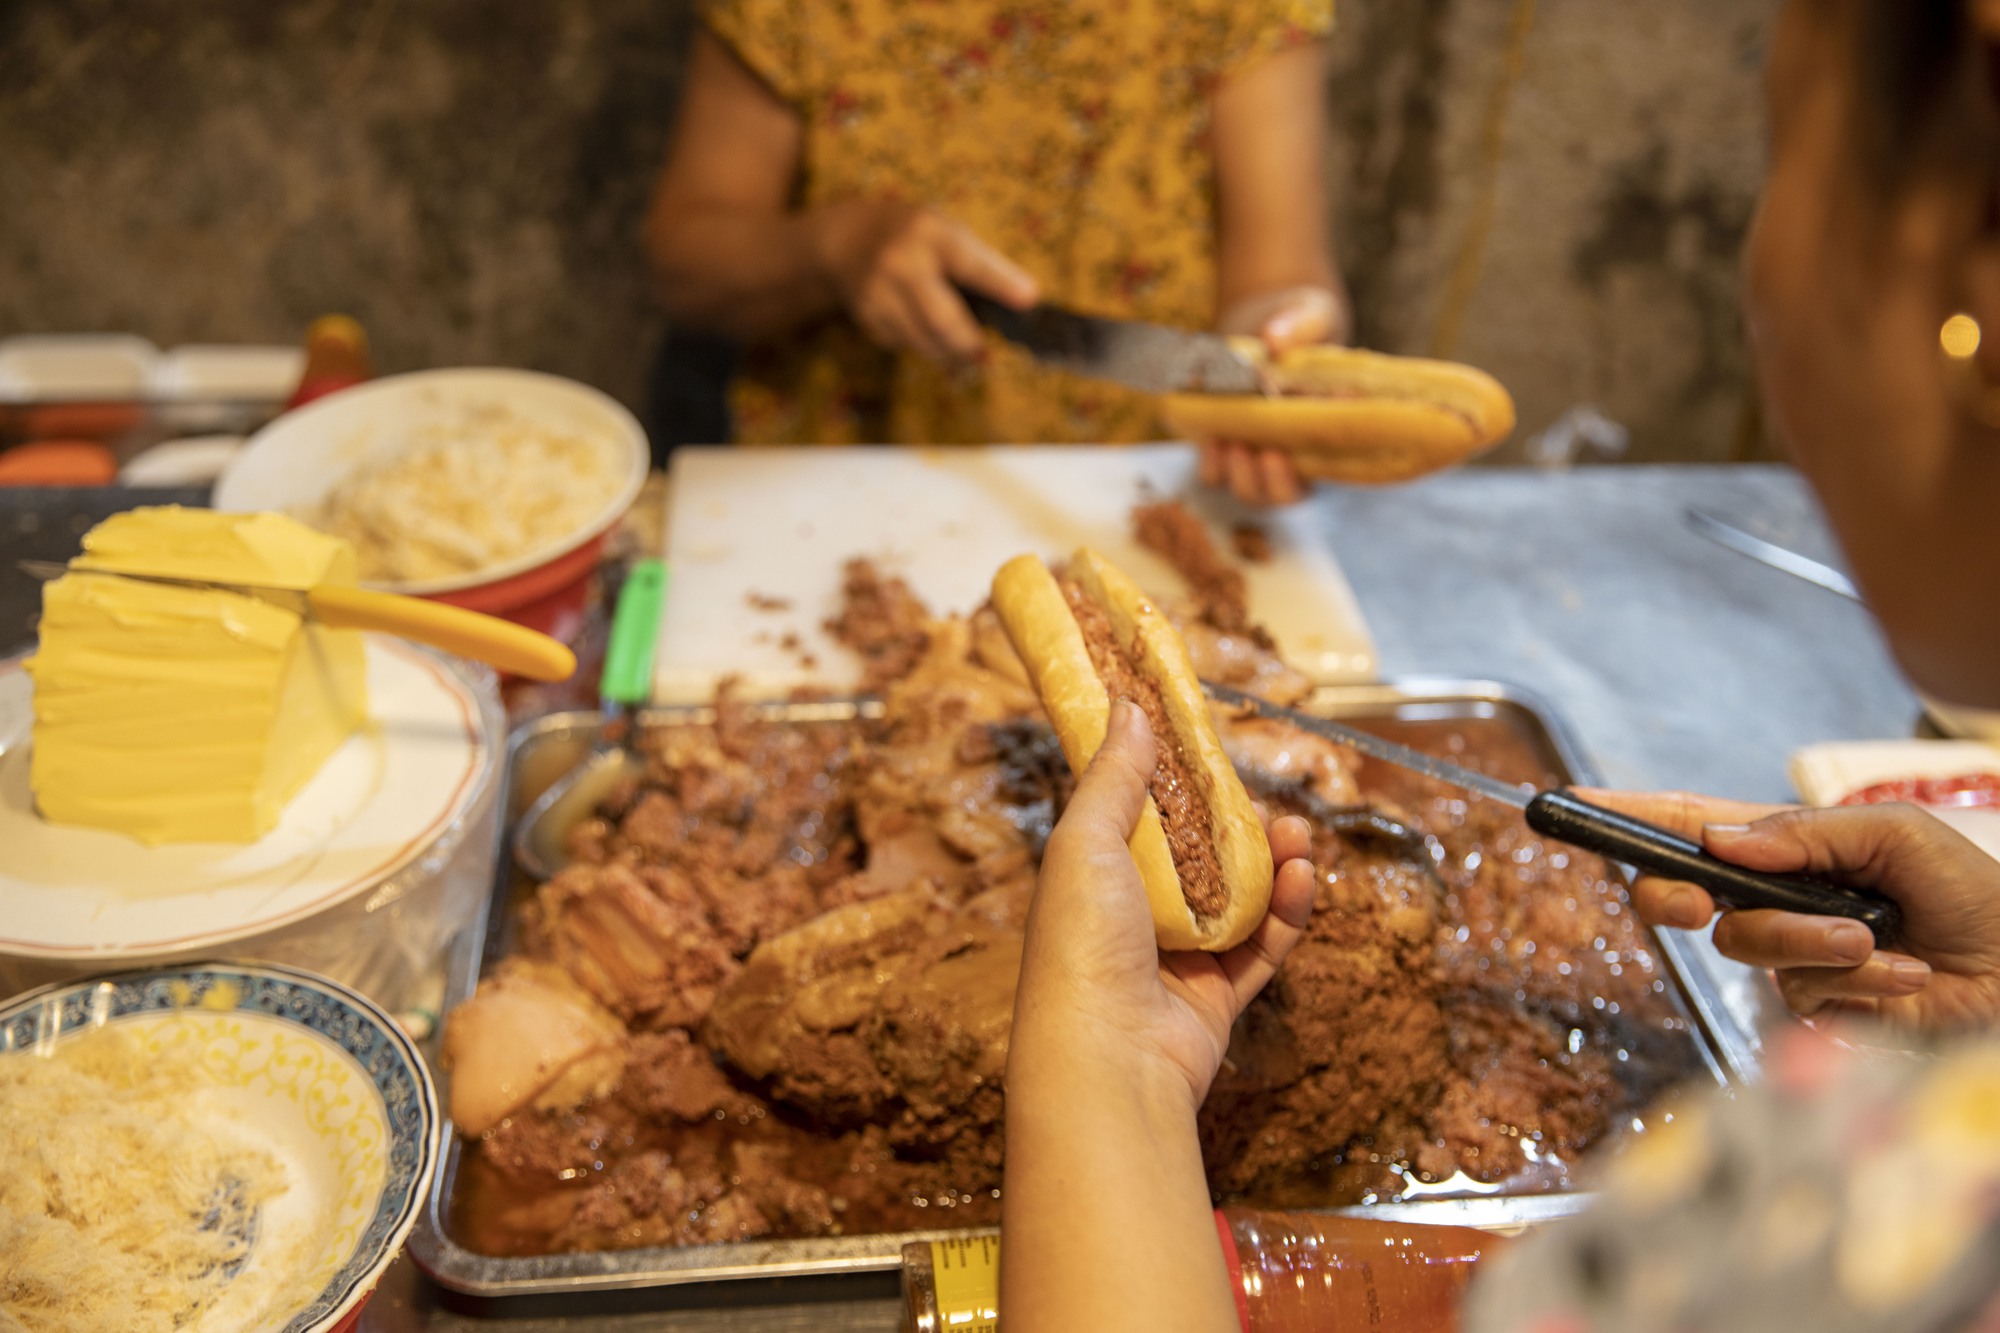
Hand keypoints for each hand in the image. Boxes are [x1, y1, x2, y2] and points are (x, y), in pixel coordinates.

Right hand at [813, 199, 1037, 362]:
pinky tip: (924, 331)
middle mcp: (901, 262)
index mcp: (930, 233)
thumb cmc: (914, 236)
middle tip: (985, 356)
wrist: (847, 239)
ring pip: (923, 339)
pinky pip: (904, 342)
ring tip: (964, 352)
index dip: (1000, 283)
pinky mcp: (868, 317)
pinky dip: (922, 344)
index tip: (1029, 299)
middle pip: (940, 317)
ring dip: (949, 352)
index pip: (969, 262)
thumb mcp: (945, 232)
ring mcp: (879, 292)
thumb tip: (1025, 299)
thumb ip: (979, 262)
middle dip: (967, 342)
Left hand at [1013, 700, 1316, 1103]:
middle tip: (1260, 802)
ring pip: (1238, 900)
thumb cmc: (1082, 944)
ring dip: (1271, 863)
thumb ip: (1115, 776)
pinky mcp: (1216, 997)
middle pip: (1196, 858)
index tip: (1208, 751)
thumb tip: (1129, 707)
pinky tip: (1304, 877)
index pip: (1138, 818)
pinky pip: (1262, 948)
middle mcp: (1132, 916)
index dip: (1175, 785)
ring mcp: (1175, 960)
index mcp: (1092, 876)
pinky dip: (1287, 913)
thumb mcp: (1087, 841)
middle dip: (1235, 825)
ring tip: (1297, 833)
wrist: (1107, 1057)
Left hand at [1198, 285, 1347, 506]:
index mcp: (1329, 432)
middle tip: (1266, 453)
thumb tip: (1273, 339)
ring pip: (1249, 490)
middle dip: (1274, 482)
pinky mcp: (1225, 448)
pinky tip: (1210, 438)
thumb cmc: (1302, 324)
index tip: (1320, 438)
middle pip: (1285, 495)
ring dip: (1239, 475)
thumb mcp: (1309, 315)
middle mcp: (1295, 454)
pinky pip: (1216, 473)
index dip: (1322, 462)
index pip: (1330, 464)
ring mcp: (1258, 456)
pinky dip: (1212, 463)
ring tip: (1231, 444)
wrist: (1266, 328)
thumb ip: (1299, 326)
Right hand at [1578, 788, 1999, 1033]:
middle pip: (1681, 892)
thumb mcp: (1898, 834)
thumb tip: (1721, 842)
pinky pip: (1799, 990)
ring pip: (1745, 943)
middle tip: (1693, 901)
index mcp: (1791, 848)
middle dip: (1674, 893)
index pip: (1693, 826)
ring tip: (1874, 937)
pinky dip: (1855, 976)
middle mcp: (1778, 902)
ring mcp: (1791, 959)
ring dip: (1809, 937)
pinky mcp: (1814, 1012)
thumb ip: (1805, 832)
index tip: (1577, 804)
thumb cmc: (1979, 900)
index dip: (1632, 815)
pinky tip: (1904, 975)